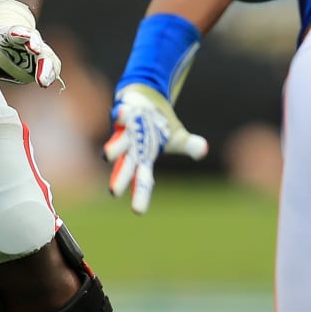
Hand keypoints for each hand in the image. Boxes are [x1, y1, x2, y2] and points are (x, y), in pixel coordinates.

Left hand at [0, 0, 62, 87]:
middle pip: (34, 40)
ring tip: (43, 80)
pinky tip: (46, 84)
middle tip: (34, 47)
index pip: (13, 31)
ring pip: (46, 56)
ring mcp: (39, 53)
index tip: (16, 34)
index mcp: (8, 35)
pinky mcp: (45, 65)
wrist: (9, 48)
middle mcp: (27, 41)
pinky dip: (51, 75)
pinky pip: (51, 69)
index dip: (15, 32)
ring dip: (46, 66)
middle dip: (34, 43)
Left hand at [104, 83, 208, 213]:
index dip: (140, 195)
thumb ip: (190, 146)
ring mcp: (126, 131)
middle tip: (114, 192)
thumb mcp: (178, 138)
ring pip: (118, 142)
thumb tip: (204, 150)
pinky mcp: (123, 114)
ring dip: (114, 148)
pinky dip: (120, 114)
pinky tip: (119, 112)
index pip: (143, 180)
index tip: (138, 211)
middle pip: (126, 166)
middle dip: (121, 178)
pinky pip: (121, 114)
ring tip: (106, 155)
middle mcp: (132, 147)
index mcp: (145, 157)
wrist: (144, 100)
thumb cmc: (158, 125)